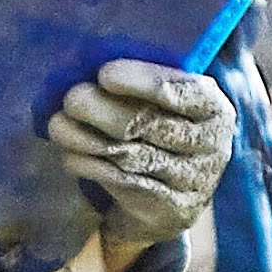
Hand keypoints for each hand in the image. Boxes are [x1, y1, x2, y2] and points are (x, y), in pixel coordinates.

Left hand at [46, 58, 235, 258]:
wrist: (174, 199)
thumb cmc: (164, 132)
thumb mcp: (170, 106)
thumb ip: (145, 86)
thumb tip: (92, 64)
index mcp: (214, 108)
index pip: (180, 91)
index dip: (142, 81)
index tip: (103, 73)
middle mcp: (212, 144)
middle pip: (150, 124)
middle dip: (104, 109)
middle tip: (71, 97)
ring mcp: (193, 180)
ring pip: (131, 155)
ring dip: (87, 138)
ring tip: (58, 124)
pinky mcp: (169, 207)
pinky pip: (123, 183)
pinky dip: (91, 166)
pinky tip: (70, 154)